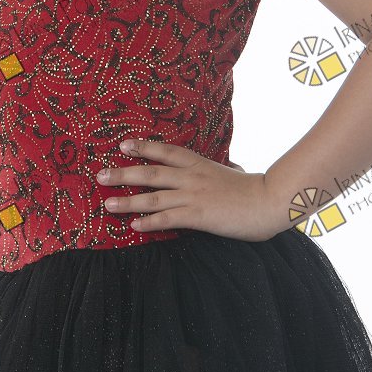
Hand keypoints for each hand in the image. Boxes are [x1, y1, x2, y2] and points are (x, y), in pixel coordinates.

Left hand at [96, 139, 283, 242]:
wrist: (270, 200)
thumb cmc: (254, 188)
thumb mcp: (232, 172)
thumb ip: (222, 170)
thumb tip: (229, 166)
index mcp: (199, 164)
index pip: (166, 151)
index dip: (144, 147)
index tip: (123, 144)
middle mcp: (191, 176)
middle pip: (151, 172)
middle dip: (124, 173)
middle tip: (101, 175)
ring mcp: (193, 195)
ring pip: (154, 196)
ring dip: (128, 200)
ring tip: (108, 204)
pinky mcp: (198, 215)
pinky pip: (168, 219)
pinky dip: (150, 222)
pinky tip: (134, 226)